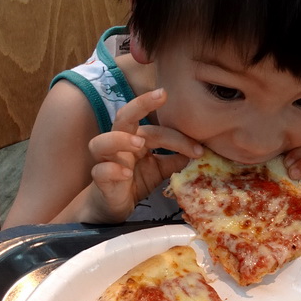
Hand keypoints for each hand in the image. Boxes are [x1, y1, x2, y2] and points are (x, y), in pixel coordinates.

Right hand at [83, 88, 202, 222]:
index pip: (156, 129)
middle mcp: (118, 145)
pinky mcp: (100, 180)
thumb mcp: (159, 170)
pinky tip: (126, 174)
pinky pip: (100, 171)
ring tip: (139, 144)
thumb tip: (200, 151)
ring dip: (120, 139)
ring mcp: (106, 161)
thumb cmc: (134, 181)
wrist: (113, 206)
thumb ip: (175, 159)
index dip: (178, 138)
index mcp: (134, 138)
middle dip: (141, 104)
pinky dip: (112, 170)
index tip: (199, 150)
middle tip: (161, 95)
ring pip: (101, 142)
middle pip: (123, 117)